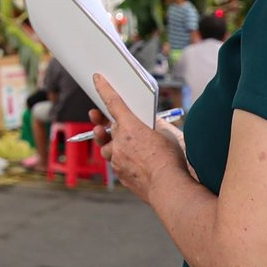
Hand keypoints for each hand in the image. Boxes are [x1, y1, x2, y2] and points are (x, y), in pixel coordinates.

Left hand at [90, 74, 191, 199]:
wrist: (168, 188)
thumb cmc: (170, 160)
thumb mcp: (166, 135)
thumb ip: (154, 126)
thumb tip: (151, 124)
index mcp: (130, 127)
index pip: (113, 102)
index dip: (104, 89)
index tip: (97, 79)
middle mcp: (118, 142)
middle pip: (107, 129)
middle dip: (106, 125)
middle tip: (103, 121)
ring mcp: (117, 159)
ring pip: (109, 149)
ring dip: (114, 146)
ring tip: (127, 148)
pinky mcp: (120, 174)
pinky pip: (117, 164)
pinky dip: (123, 161)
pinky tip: (136, 165)